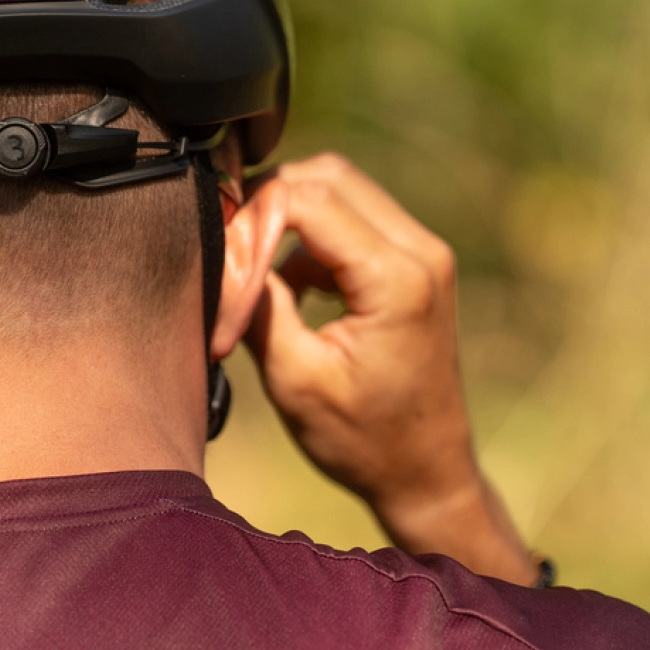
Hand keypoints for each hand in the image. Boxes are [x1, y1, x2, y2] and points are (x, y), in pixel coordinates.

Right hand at [244, 155, 535, 584]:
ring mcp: (426, 254)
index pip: (309, 200)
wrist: (426, 472)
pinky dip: (315, 236)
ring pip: (343, 190)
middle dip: (271, 201)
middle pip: (329, 177)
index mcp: (396, 279)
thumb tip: (225, 249)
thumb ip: (260, 304)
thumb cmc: (363, 440)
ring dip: (292, 217)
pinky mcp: (418, 264)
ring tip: (259, 273)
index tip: (223, 255)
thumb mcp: (294, 377)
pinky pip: (357, 218)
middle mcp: (422, 252)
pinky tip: (292, 287)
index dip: (254, 216)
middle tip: (232, 248)